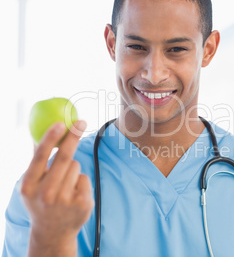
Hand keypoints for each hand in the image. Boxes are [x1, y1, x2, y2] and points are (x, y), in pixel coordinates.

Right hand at [20, 121, 93, 255]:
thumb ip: (36, 161)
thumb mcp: (31, 185)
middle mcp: (46, 194)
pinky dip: (81, 181)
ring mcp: (65, 200)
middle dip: (74, 136)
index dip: (50, 138)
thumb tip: (40, 133)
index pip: (40, 157)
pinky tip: (74, 194)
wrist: (53, 232)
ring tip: (65, 185)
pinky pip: (85, 178)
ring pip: (76, 166)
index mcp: (29, 186)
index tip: (60, 123)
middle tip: (82, 122)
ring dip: (73, 168)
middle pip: (64, 157)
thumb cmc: (41, 201)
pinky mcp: (82, 203)